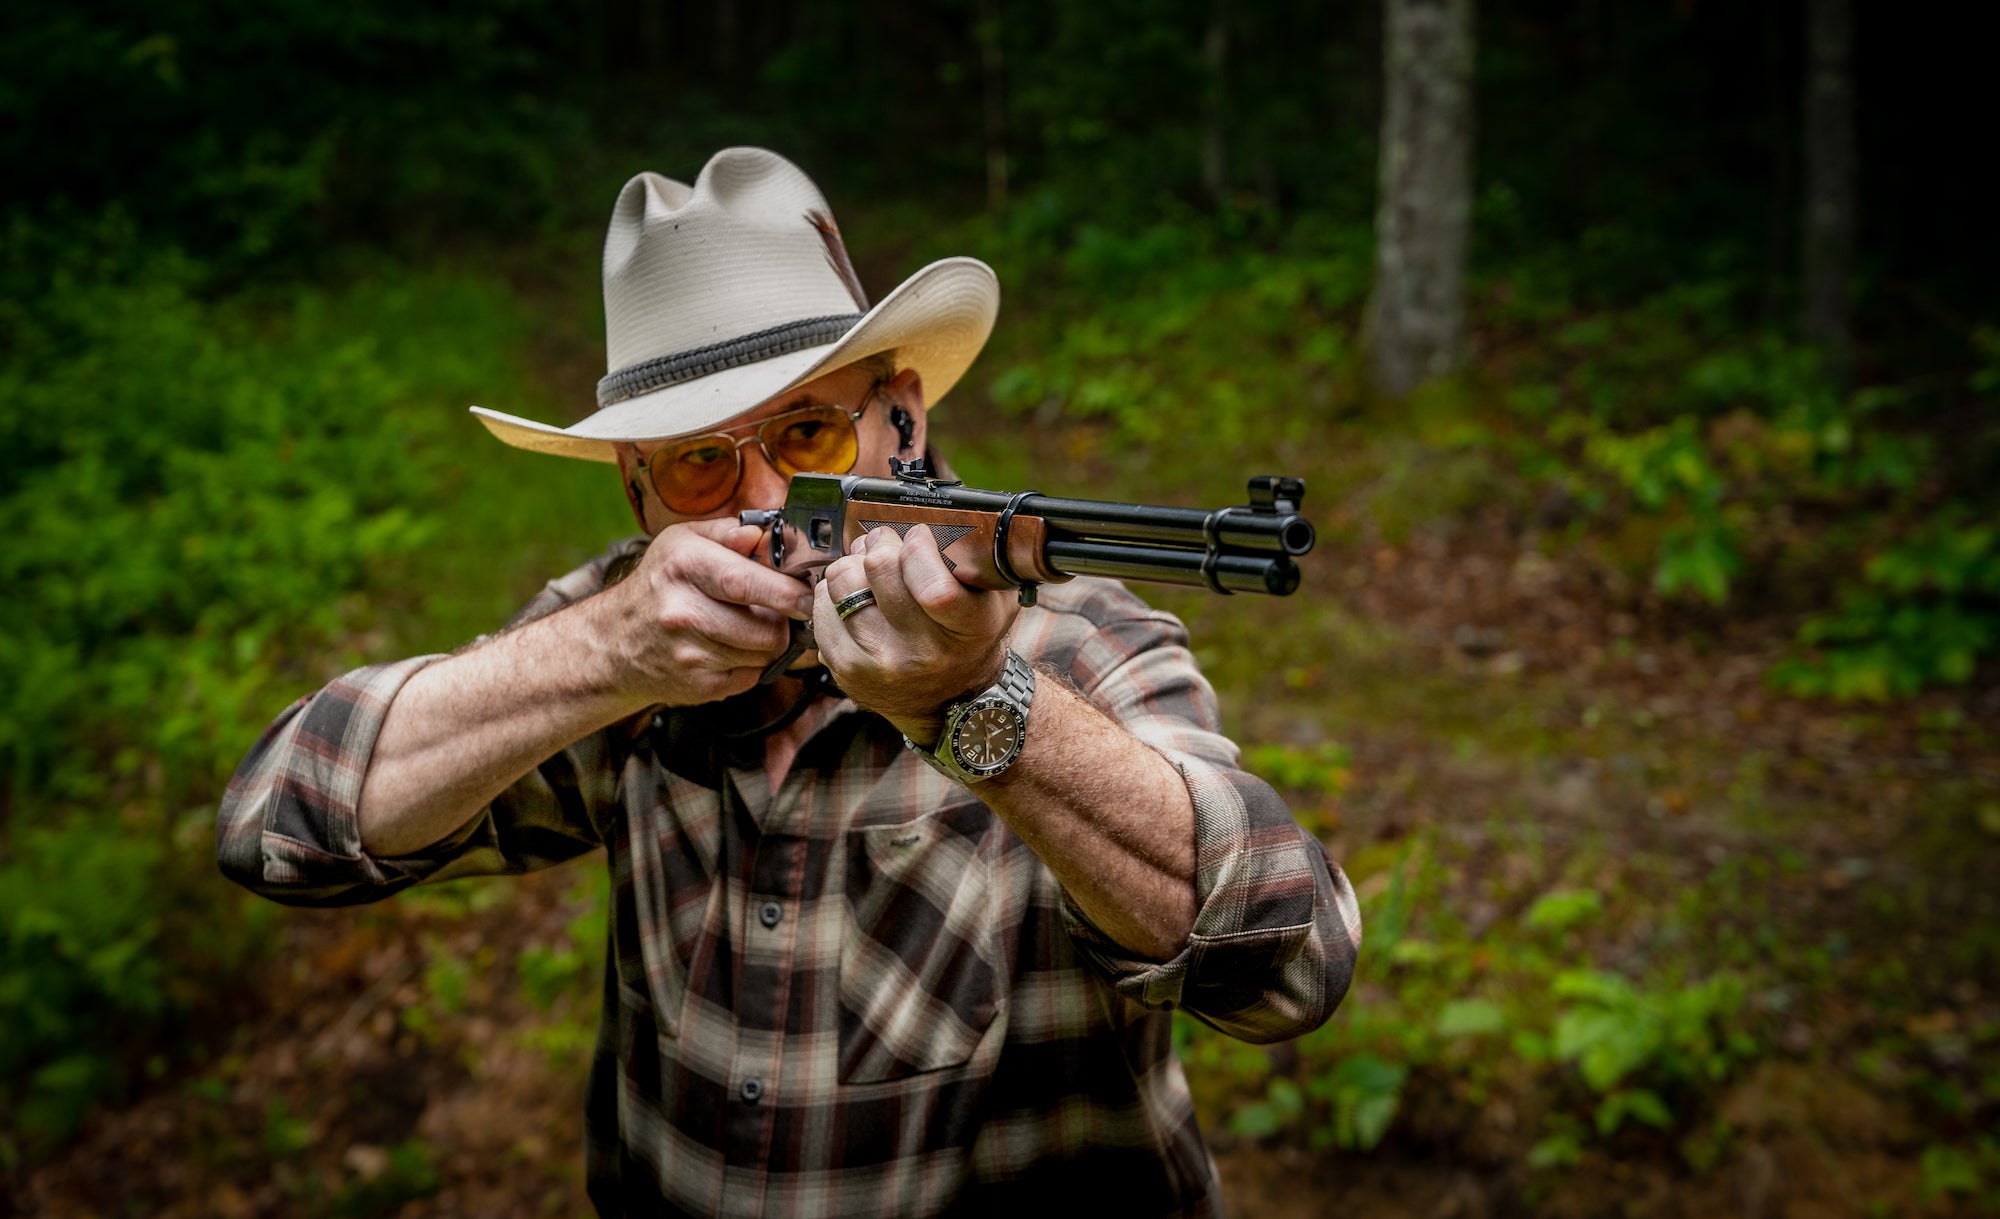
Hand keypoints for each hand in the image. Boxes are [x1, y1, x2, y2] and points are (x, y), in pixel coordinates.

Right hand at [598, 517, 814, 706]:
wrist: (615, 642)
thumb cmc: (658, 585)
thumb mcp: (683, 542)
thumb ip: (728, 532)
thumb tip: (764, 533)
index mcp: (684, 566)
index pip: (747, 583)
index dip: (788, 592)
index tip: (810, 594)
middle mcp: (683, 611)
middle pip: (767, 628)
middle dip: (784, 620)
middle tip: (778, 610)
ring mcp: (689, 654)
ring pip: (764, 654)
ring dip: (768, 642)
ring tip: (747, 626)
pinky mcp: (697, 686)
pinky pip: (750, 677)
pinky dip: (750, 664)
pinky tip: (730, 648)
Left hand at [813, 525, 1019, 742]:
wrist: (946, 702)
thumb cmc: (967, 640)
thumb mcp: (994, 602)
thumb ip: (975, 563)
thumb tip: (930, 522)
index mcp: (969, 629)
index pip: (933, 585)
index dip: (918, 547)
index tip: (918, 537)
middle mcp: (923, 652)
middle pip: (878, 568)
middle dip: (881, 545)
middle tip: (887, 547)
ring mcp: (880, 663)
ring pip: (842, 579)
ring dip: (854, 567)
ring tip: (870, 575)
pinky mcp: (846, 669)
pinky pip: (822, 605)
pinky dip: (835, 595)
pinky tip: (856, 602)